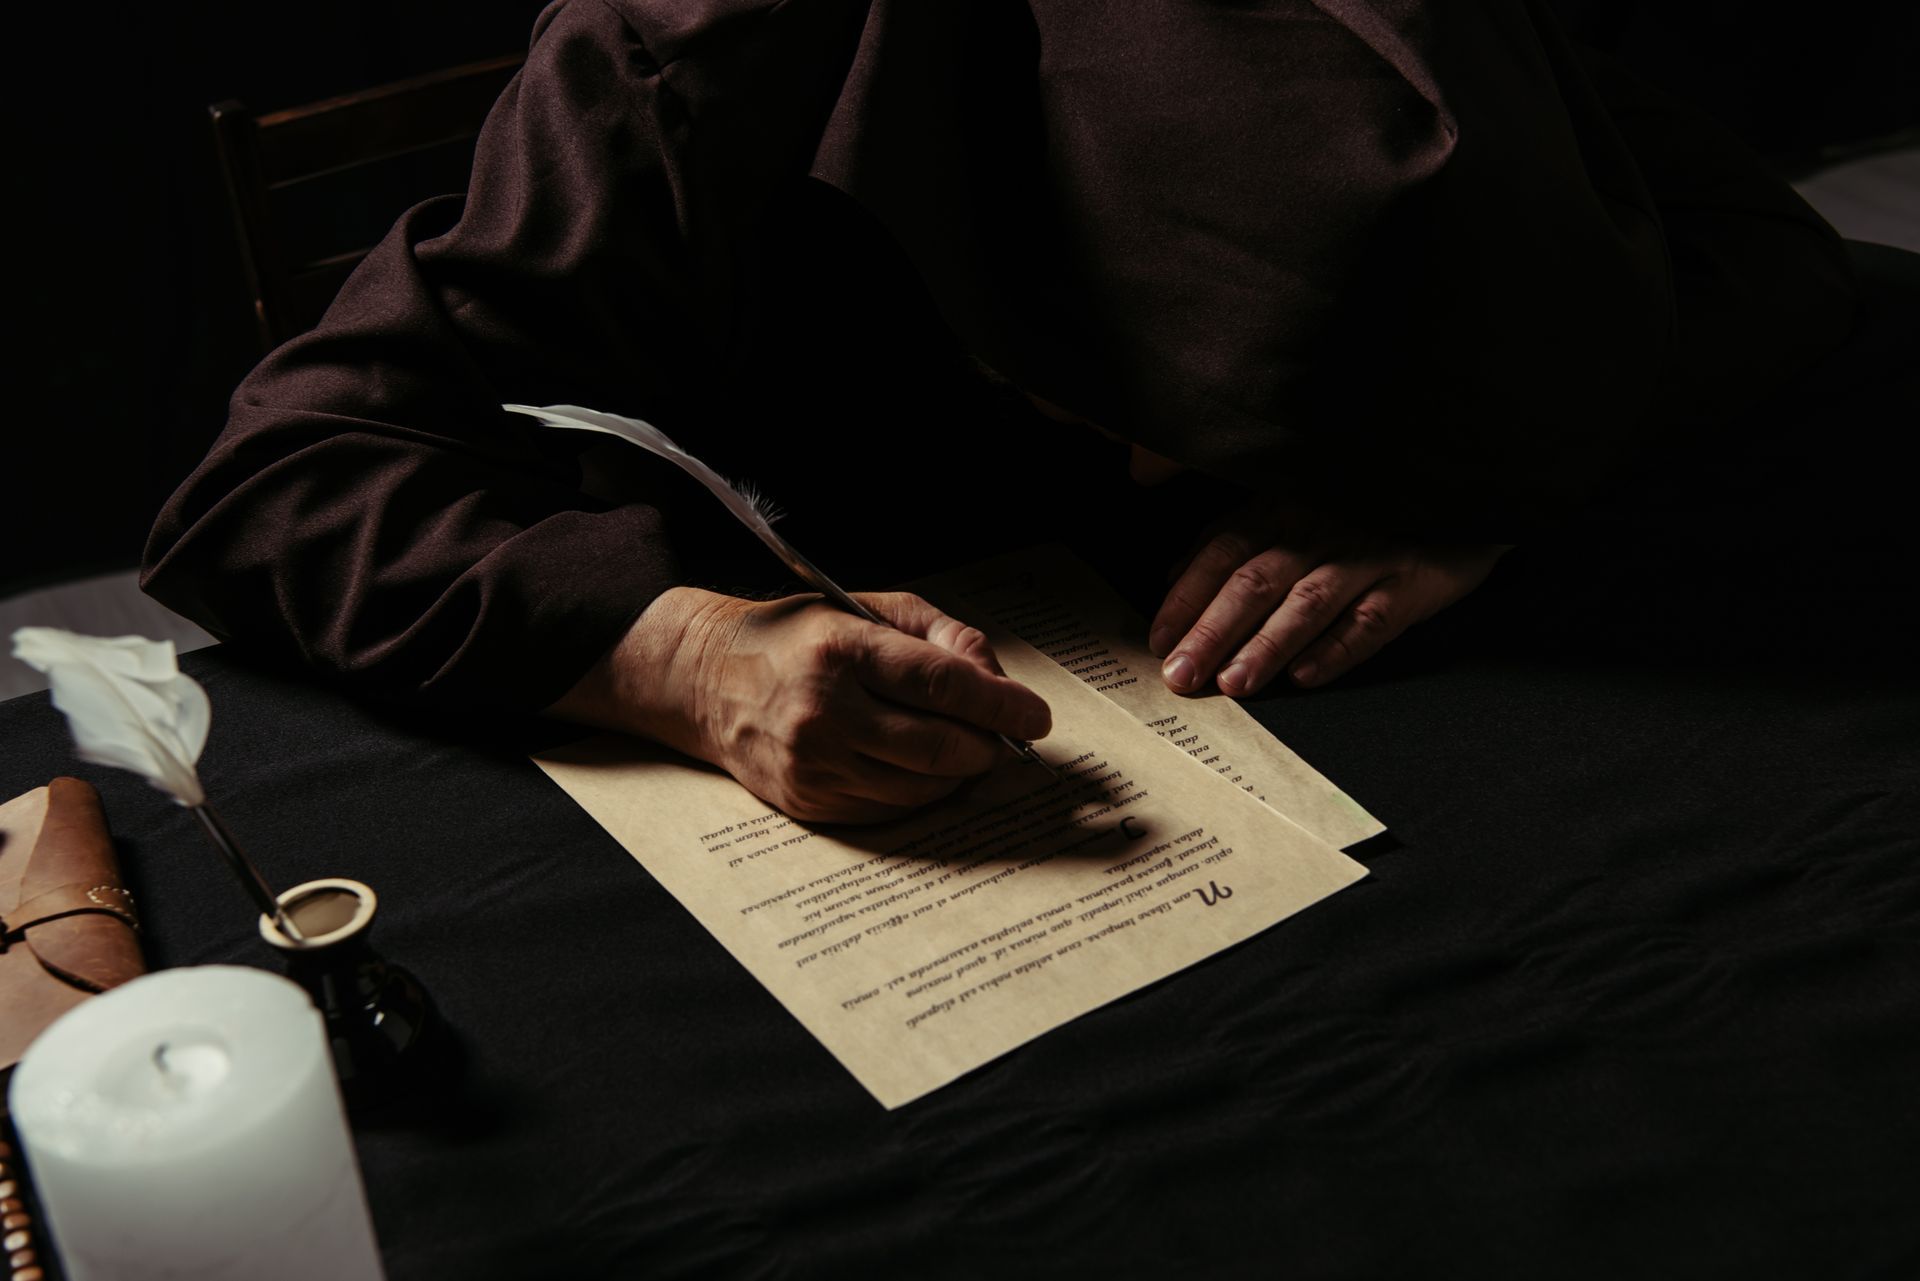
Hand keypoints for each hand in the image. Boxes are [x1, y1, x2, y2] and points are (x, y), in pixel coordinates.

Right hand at [549, 588, 1050, 822]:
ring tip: (961, 748)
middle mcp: (825, 712)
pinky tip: (918, 768)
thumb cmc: (801, 637)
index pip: (940, 685)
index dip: (1000, 705)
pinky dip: (920, 793)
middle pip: (940, 748)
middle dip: (988, 746)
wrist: (707, 680)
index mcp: (842, 651)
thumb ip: (940, 635)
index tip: (1036, 717)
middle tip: (1005, 736)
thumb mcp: (869, 609)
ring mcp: (814, 765)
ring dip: (958, 774)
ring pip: (922, 789)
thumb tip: (997, 682)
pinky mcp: (808, 802)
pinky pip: (890, 811)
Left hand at [1148, 504, 1508, 694]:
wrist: (1456, 487)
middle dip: (1213, 631)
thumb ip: (1232, 535)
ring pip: (1308, 603)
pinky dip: (1337, 649)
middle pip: (1255, 581)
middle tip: (1181, 676)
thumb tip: (1174, 576)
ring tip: (1235, 683)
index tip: (1158, 641)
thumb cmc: (1362, 503)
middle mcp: (1319, 530)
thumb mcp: (1292, 501)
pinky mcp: (1412, 582)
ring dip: (1268, 645)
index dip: (1187, 598)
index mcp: (1282, 508)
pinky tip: (1307, 676)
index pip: (1222, 551)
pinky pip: (1371, 620)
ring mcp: (1367, 556)